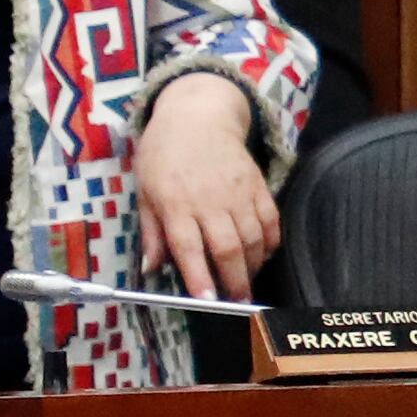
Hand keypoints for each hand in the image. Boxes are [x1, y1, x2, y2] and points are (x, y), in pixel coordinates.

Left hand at [132, 72, 280, 303]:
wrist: (198, 115)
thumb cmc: (164, 154)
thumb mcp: (145, 190)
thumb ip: (151, 231)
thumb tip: (151, 268)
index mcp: (175, 203)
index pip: (189, 247)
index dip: (199, 277)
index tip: (207, 300)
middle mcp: (209, 200)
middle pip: (227, 248)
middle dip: (234, 280)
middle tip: (236, 301)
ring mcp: (238, 192)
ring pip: (253, 238)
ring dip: (253, 266)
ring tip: (247, 281)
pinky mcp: (258, 185)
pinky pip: (271, 220)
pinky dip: (271, 242)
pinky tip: (264, 254)